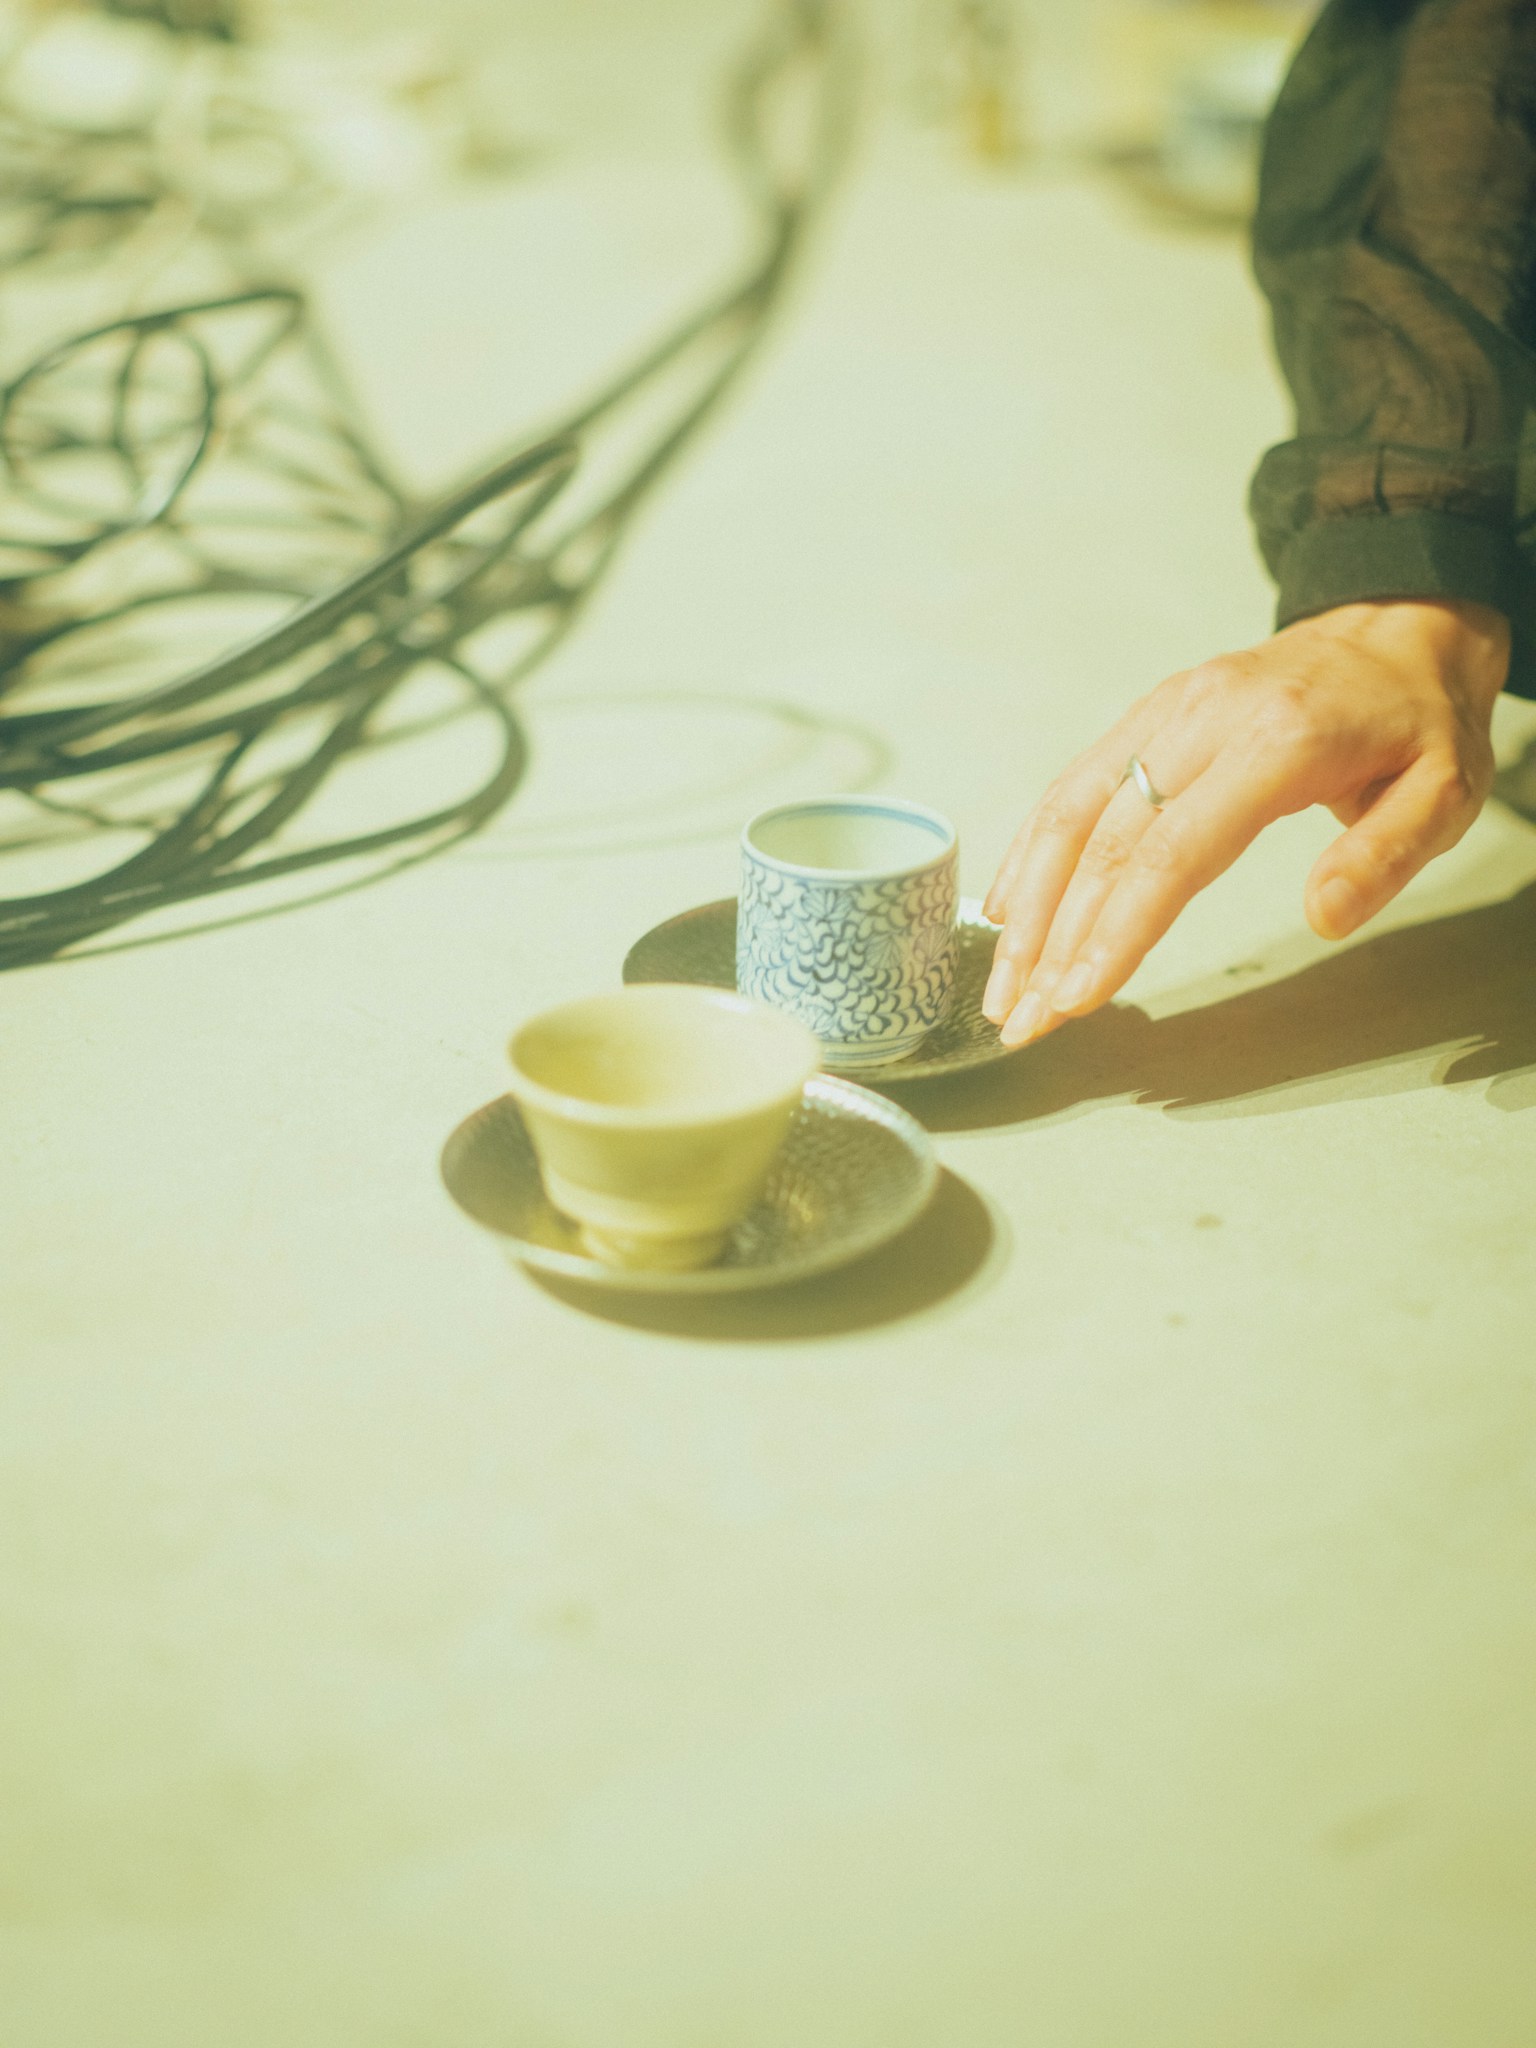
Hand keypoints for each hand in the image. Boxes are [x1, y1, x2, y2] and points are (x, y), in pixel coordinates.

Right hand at [982, 599, 1510, 1046]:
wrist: (1394, 628)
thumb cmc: (1415, 721)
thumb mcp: (1445, 791)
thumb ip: (1386, 856)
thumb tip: (1324, 918)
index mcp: (1277, 740)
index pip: (1172, 851)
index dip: (1115, 930)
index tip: (1077, 996)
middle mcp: (1203, 717)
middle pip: (1104, 841)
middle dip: (1051, 940)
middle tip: (1025, 1017)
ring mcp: (1165, 712)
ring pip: (1069, 812)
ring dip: (1026, 905)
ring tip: (1004, 983)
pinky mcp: (1146, 717)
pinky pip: (1072, 786)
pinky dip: (1031, 852)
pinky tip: (1008, 912)